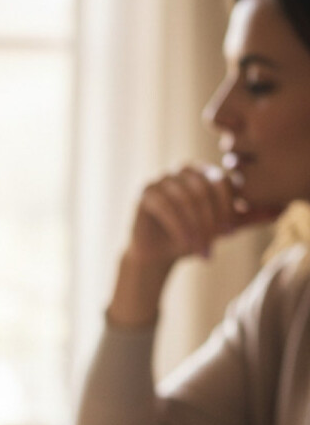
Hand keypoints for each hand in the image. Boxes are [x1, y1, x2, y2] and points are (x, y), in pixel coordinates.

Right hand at [107, 163, 278, 326]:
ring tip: (202, 250)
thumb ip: (246, 218)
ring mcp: (162, 178)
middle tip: (216, 243)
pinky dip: (180, 228)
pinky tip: (186, 246)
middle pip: (203, 189)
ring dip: (196, 227)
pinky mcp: (146, 192)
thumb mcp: (221, 228)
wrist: (157, 255)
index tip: (231, 233)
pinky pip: (166, 207)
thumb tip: (279, 212)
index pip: (222, 182)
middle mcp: (183, 169)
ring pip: (185, 199)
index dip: (227, 208)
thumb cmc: (191, 238)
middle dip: (212, 219)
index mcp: (204, 172)